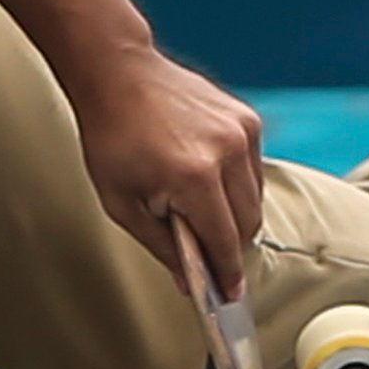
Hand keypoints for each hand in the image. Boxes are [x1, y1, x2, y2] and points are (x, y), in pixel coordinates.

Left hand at [59, 42, 265, 296]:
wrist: (118, 74)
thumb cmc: (112, 135)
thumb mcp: (122, 203)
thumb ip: (162, 246)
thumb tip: (191, 281)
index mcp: (194, 176)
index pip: (225, 241)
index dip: (227, 274)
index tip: (228, 295)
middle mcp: (227, 151)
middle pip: (248, 224)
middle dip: (229, 247)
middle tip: (205, 258)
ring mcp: (242, 132)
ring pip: (256, 198)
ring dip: (234, 216)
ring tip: (196, 211)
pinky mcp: (248, 120)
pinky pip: (253, 171)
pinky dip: (236, 186)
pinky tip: (204, 181)